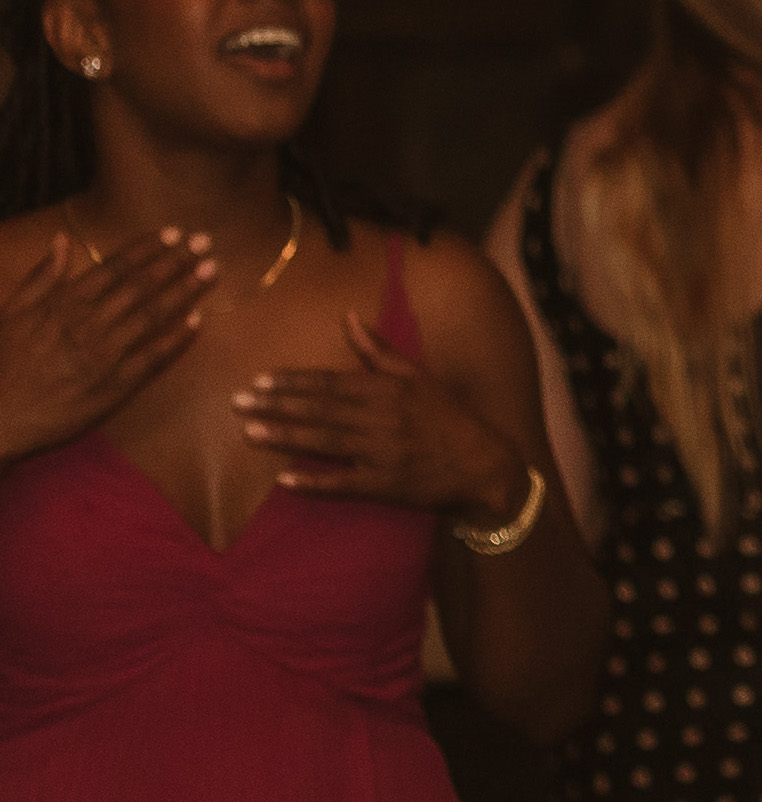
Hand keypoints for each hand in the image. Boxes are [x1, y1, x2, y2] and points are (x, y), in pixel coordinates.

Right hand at [0, 227, 212, 464]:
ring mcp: (104, 356)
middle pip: (141, 286)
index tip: (174, 233)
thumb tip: (62, 239)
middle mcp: (88, 325)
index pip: (114, 268)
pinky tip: (198, 322)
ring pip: (153, 316)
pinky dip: (177, 339)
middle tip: (205, 242)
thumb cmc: (1, 363)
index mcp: (63, 304)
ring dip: (185, 291)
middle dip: (176, 262)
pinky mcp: (115, 386)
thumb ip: (40, 277)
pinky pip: (154, 358)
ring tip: (212, 271)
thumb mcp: (9, 312)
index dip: (147, 249)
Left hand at [235, 313, 532, 526]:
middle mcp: (385, 418)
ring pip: (326, 442)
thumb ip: (379, 349)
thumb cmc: (446, 418)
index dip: (293, 382)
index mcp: (390, 389)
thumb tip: (347, 316)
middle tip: (238, 403)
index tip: (258, 381)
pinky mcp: (387, 485)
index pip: (331, 383)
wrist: (483, 464)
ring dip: (286, 438)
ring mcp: (385, 453)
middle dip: (277, 406)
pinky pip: (345, 484)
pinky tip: (286, 481)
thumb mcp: (418, 377)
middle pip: (321, 410)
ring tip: (249, 434)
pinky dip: (316, 482)